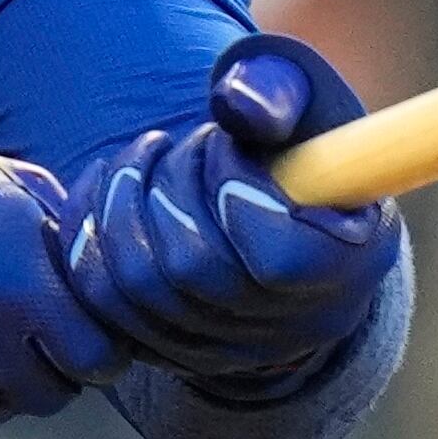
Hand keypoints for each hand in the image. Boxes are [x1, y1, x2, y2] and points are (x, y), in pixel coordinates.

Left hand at [56, 33, 399, 386]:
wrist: (276, 203)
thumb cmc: (296, 139)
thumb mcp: (305, 98)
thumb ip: (276, 87)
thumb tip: (234, 102)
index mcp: (348, 266)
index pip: (278, 257)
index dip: (234, 188)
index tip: (228, 144)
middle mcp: (292, 327)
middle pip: (191, 269)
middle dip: (170, 183)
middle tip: (184, 142)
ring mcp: (226, 350)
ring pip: (134, 289)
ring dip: (123, 202)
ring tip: (149, 158)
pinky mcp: (167, 350)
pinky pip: (99, 302)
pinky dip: (89, 233)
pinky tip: (112, 186)